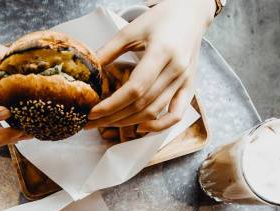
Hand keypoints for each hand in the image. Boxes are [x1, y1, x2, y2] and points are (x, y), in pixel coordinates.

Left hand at [87, 0, 214, 131]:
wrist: (190, 14)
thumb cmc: (160, 19)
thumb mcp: (132, 29)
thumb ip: (109, 50)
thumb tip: (88, 71)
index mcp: (162, 51)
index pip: (135, 88)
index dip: (112, 104)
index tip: (92, 112)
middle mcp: (177, 69)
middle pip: (142, 104)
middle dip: (114, 117)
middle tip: (91, 123)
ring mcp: (185, 80)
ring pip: (155, 111)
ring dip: (129, 122)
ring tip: (106, 124)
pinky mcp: (189, 86)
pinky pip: (176, 114)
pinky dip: (159, 126)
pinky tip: (140, 127)